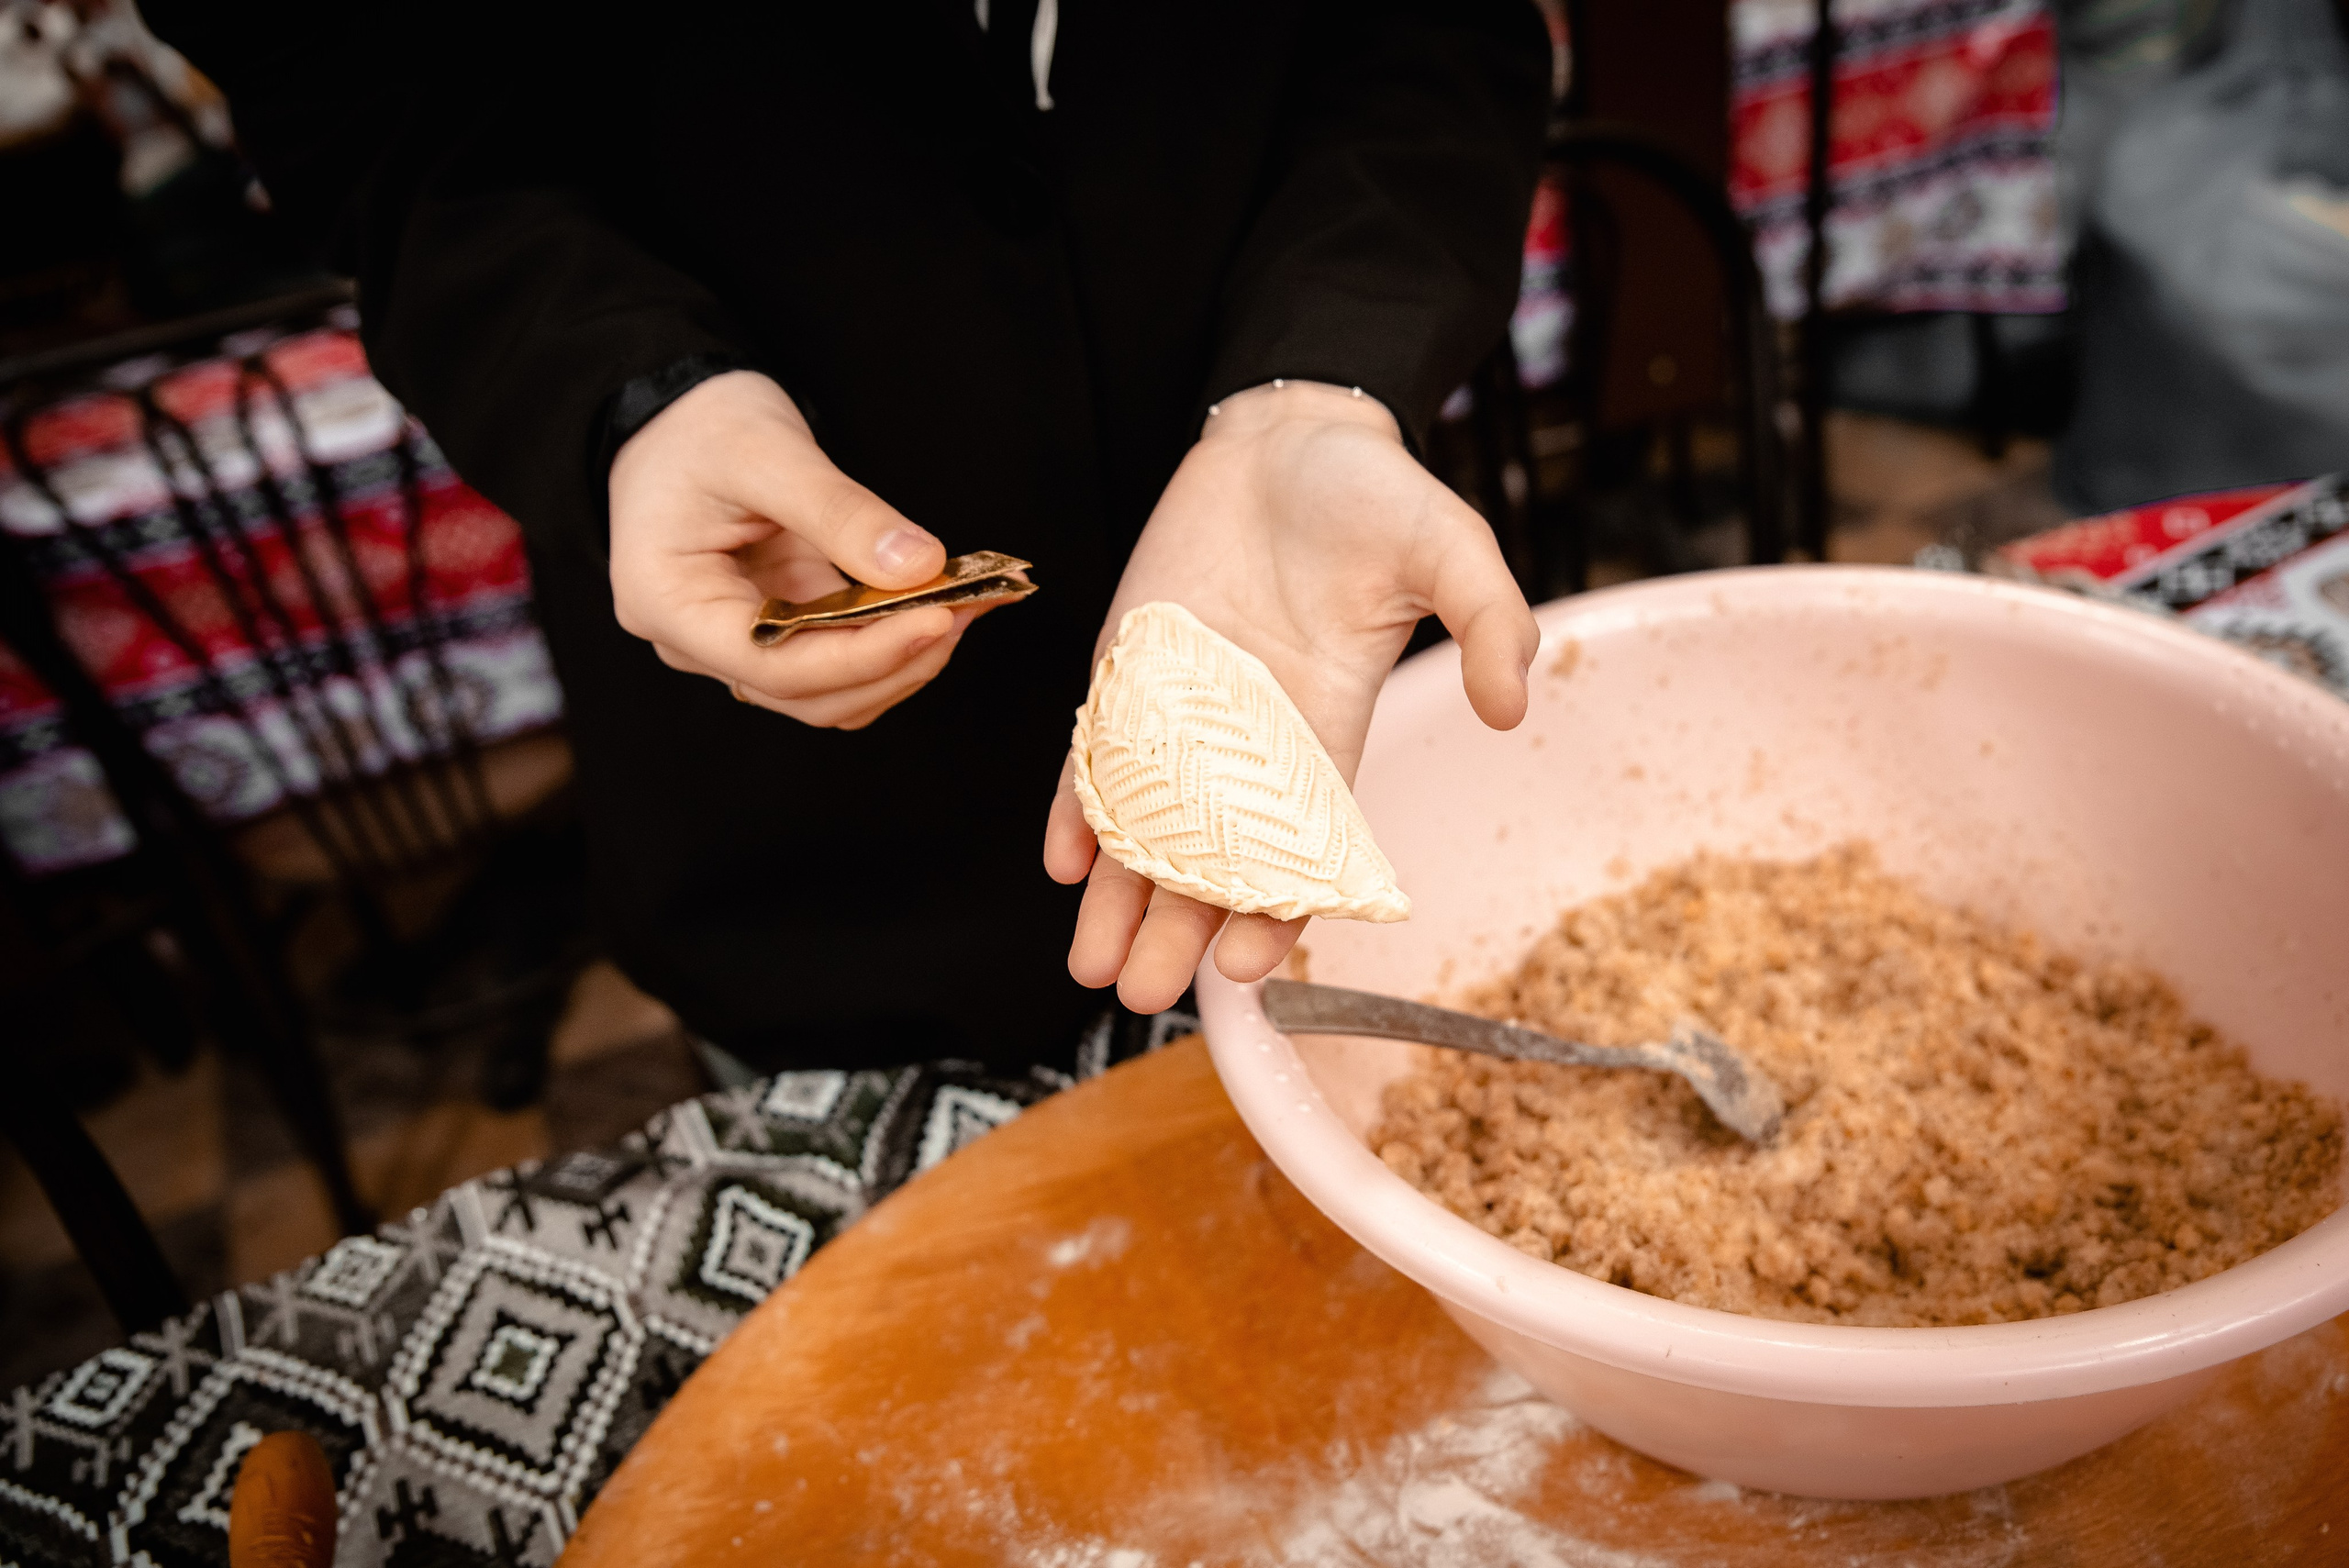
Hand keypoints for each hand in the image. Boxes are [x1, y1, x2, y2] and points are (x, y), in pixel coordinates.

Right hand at [608, 370, 1001, 728]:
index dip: (861, 656)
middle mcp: (695, 641)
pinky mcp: (776, 630)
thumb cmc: (699, 426)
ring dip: (902, 660)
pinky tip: (939, 602)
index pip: (771, 666)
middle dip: (893, 661)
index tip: (936, 619)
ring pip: (830, 691)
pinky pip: (839, 658)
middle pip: (807, 695)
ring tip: (963, 604)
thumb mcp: (765, 452)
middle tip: (964, 607)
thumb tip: (920, 566)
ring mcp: (735, 642)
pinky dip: (892, 640)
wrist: (675, 416)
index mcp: (668, 603)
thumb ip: (839, 512)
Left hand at [1042, 379, 1539, 1012]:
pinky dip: (1077, 807)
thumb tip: (1511, 708)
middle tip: (1143, 994)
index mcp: (1326, 729)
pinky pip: (1095, 754)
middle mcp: (1249, 739)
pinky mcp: (1127, 669)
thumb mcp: (1452, 548)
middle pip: (1210, 860)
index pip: (1298, 846)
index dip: (1273, 909)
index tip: (1248, 965)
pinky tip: (1065, 862)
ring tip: (1092, 965)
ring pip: (1145, 825)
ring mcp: (1181, 708)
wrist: (1290, 432)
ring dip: (1117, 898)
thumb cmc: (1374, 493)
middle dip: (1178, 931)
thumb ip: (1489, 622)